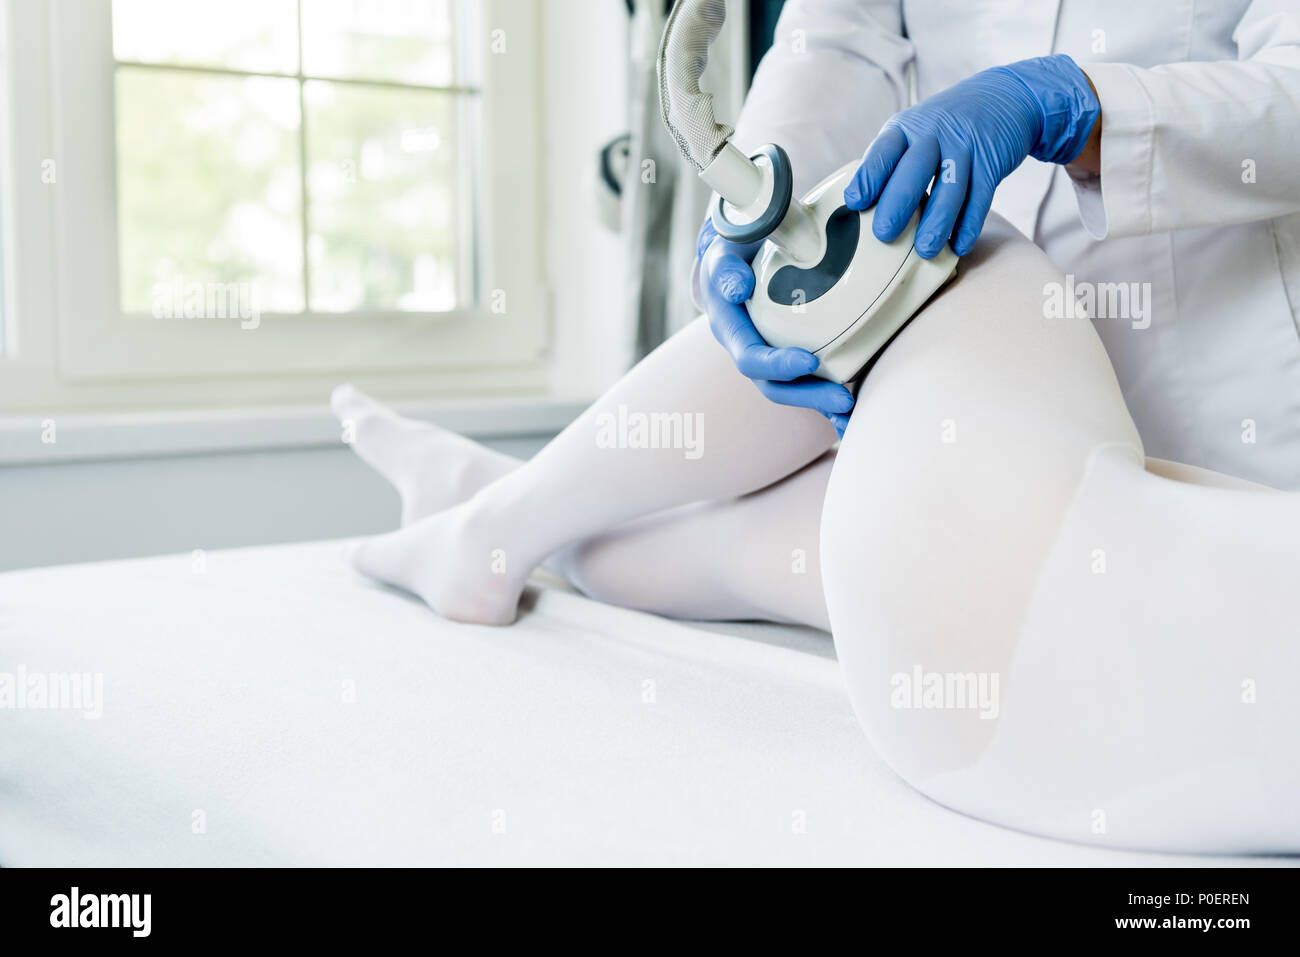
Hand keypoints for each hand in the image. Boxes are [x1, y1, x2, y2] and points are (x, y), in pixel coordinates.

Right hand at [696, 217, 855, 430]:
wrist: (738, 256)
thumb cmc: (735, 250)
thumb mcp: (724, 252)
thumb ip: (727, 267)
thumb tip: (738, 289)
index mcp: (729, 328)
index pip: (749, 357)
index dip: (776, 364)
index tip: (809, 362)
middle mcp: (747, 349)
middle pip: (773, 386)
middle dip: (809, 395)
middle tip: (844, 398)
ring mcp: (767, 357)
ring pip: (792, 390)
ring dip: (823, 402)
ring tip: (853, 407)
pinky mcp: (787, 356)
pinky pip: (806, 383)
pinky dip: (828, 397)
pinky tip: (852, 412)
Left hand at [845, 55, 1098, 257]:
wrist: (1003, 98)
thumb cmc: (944, 129)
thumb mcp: (913, 132)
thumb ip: (888, 163)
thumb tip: (855, 207)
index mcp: (906, 128)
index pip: (883, 151)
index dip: (869, 176)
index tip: (854, 202)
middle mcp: (934, 134)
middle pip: (915, 169)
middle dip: (898, 202)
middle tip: (884, 234)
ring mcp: (965, 146)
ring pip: (950, 187)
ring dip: (937, 221)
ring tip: (924, 250)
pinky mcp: (992, 161)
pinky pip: (981, 196)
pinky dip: (970, 223)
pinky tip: (960, 245)